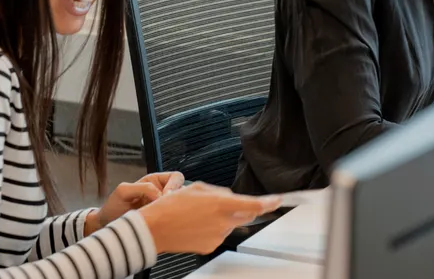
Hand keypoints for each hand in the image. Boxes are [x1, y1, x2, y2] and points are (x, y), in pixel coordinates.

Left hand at [91, 171, 186, 232]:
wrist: (108, 224)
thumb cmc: (114, 205)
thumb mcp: (124, 191)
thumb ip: (143, 188)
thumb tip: (160, 195)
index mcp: (154, 181)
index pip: (175, 177)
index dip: (174, 185)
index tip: (165, 195)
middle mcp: (161, 193)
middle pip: (183, 190)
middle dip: (177, 198)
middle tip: (166, 206)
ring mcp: (162, 207)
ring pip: (180, 205)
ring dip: (174, 209)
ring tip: (162, 215)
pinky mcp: (162, 220)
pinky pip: (173, 218)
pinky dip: (171, 220)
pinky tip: (161, 224)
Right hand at [138, 182, 281, 254]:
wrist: (156, 228)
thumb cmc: (171, 206)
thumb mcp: (196, 188)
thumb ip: (218, 192)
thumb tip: (230, 197)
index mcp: (220, 204)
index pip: (253, 204)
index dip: (268, 203)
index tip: (277, 200)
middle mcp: (222, 221)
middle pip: (243, 214)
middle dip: (237, 208)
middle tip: (216, 204)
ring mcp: (218, 236)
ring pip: (230, 224)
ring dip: (221, 218)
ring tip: (199, 214)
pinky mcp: (211, 246)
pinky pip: (219, 234)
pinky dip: (213, 229)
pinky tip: (197, 225)